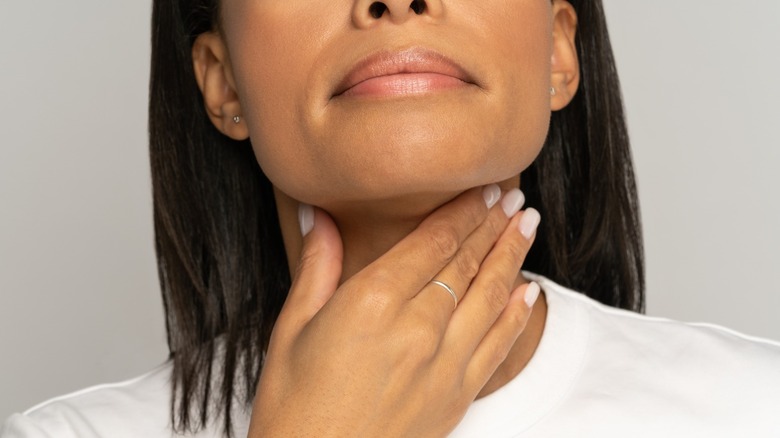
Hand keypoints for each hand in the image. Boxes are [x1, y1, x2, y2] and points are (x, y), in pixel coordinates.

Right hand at [248, 185, 540, 437]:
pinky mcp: (458, 394)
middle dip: (494, 224)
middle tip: (514, 196)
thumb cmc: (293, 406)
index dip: (464, 210)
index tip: (484, 188)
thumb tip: (317, 214)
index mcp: (372, 302)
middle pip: (467, 262)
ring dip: (512, 256)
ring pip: (491, 295)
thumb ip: (317, 267)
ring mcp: (444, 362)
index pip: (434, 241)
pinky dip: (517, 314)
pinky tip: (529, 290)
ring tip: (528, 225)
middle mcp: (417, 326)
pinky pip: (499, 344)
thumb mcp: (291, 328)